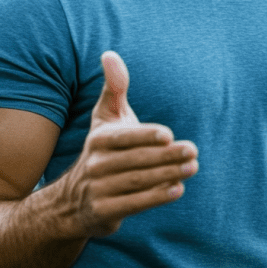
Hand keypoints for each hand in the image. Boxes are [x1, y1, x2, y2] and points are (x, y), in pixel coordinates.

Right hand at [55, 51, 197, 237]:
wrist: (73, 201)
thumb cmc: (102, 150)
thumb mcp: (105, 118)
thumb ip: (113, 88)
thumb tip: (109, 54)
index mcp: (98, 139)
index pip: (124, 137)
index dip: (145, 136)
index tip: (169, 135)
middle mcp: (95, 165)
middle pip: (136, 160)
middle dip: (167, 156)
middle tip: (194, 151)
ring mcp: (98, 190)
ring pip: (137, 182)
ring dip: (167, 174)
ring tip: (193, 167)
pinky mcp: (104, 213)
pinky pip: (133, 205)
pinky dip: (156, 197)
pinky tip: (177, 188)